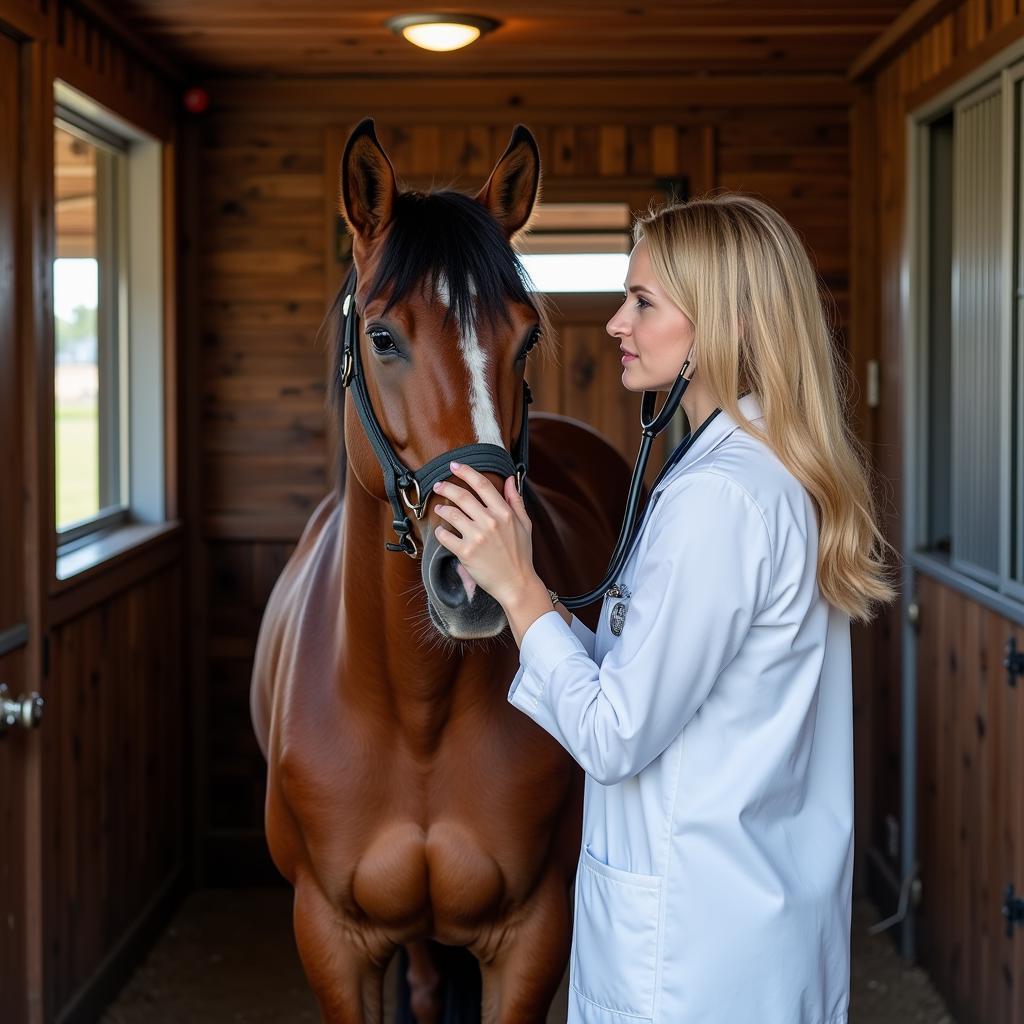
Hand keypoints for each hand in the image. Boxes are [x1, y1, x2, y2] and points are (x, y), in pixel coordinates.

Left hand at [432, 461, 537, 607]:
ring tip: (440, 508)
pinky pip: (445, 537)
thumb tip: (509, 479)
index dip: (466, 472)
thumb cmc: (521, 554)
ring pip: (451, 514)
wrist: (516, 583)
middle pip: (462, 496)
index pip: (482, 485)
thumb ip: (515, 500)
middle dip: (446, 487)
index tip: (454, 466)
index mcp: (504, 513)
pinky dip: (440, 532)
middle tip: (438, 485)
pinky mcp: (466, 553)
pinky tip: (441, 531)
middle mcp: (490, 522)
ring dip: (442, 509)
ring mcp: (477, 537)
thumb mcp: (525, 524)